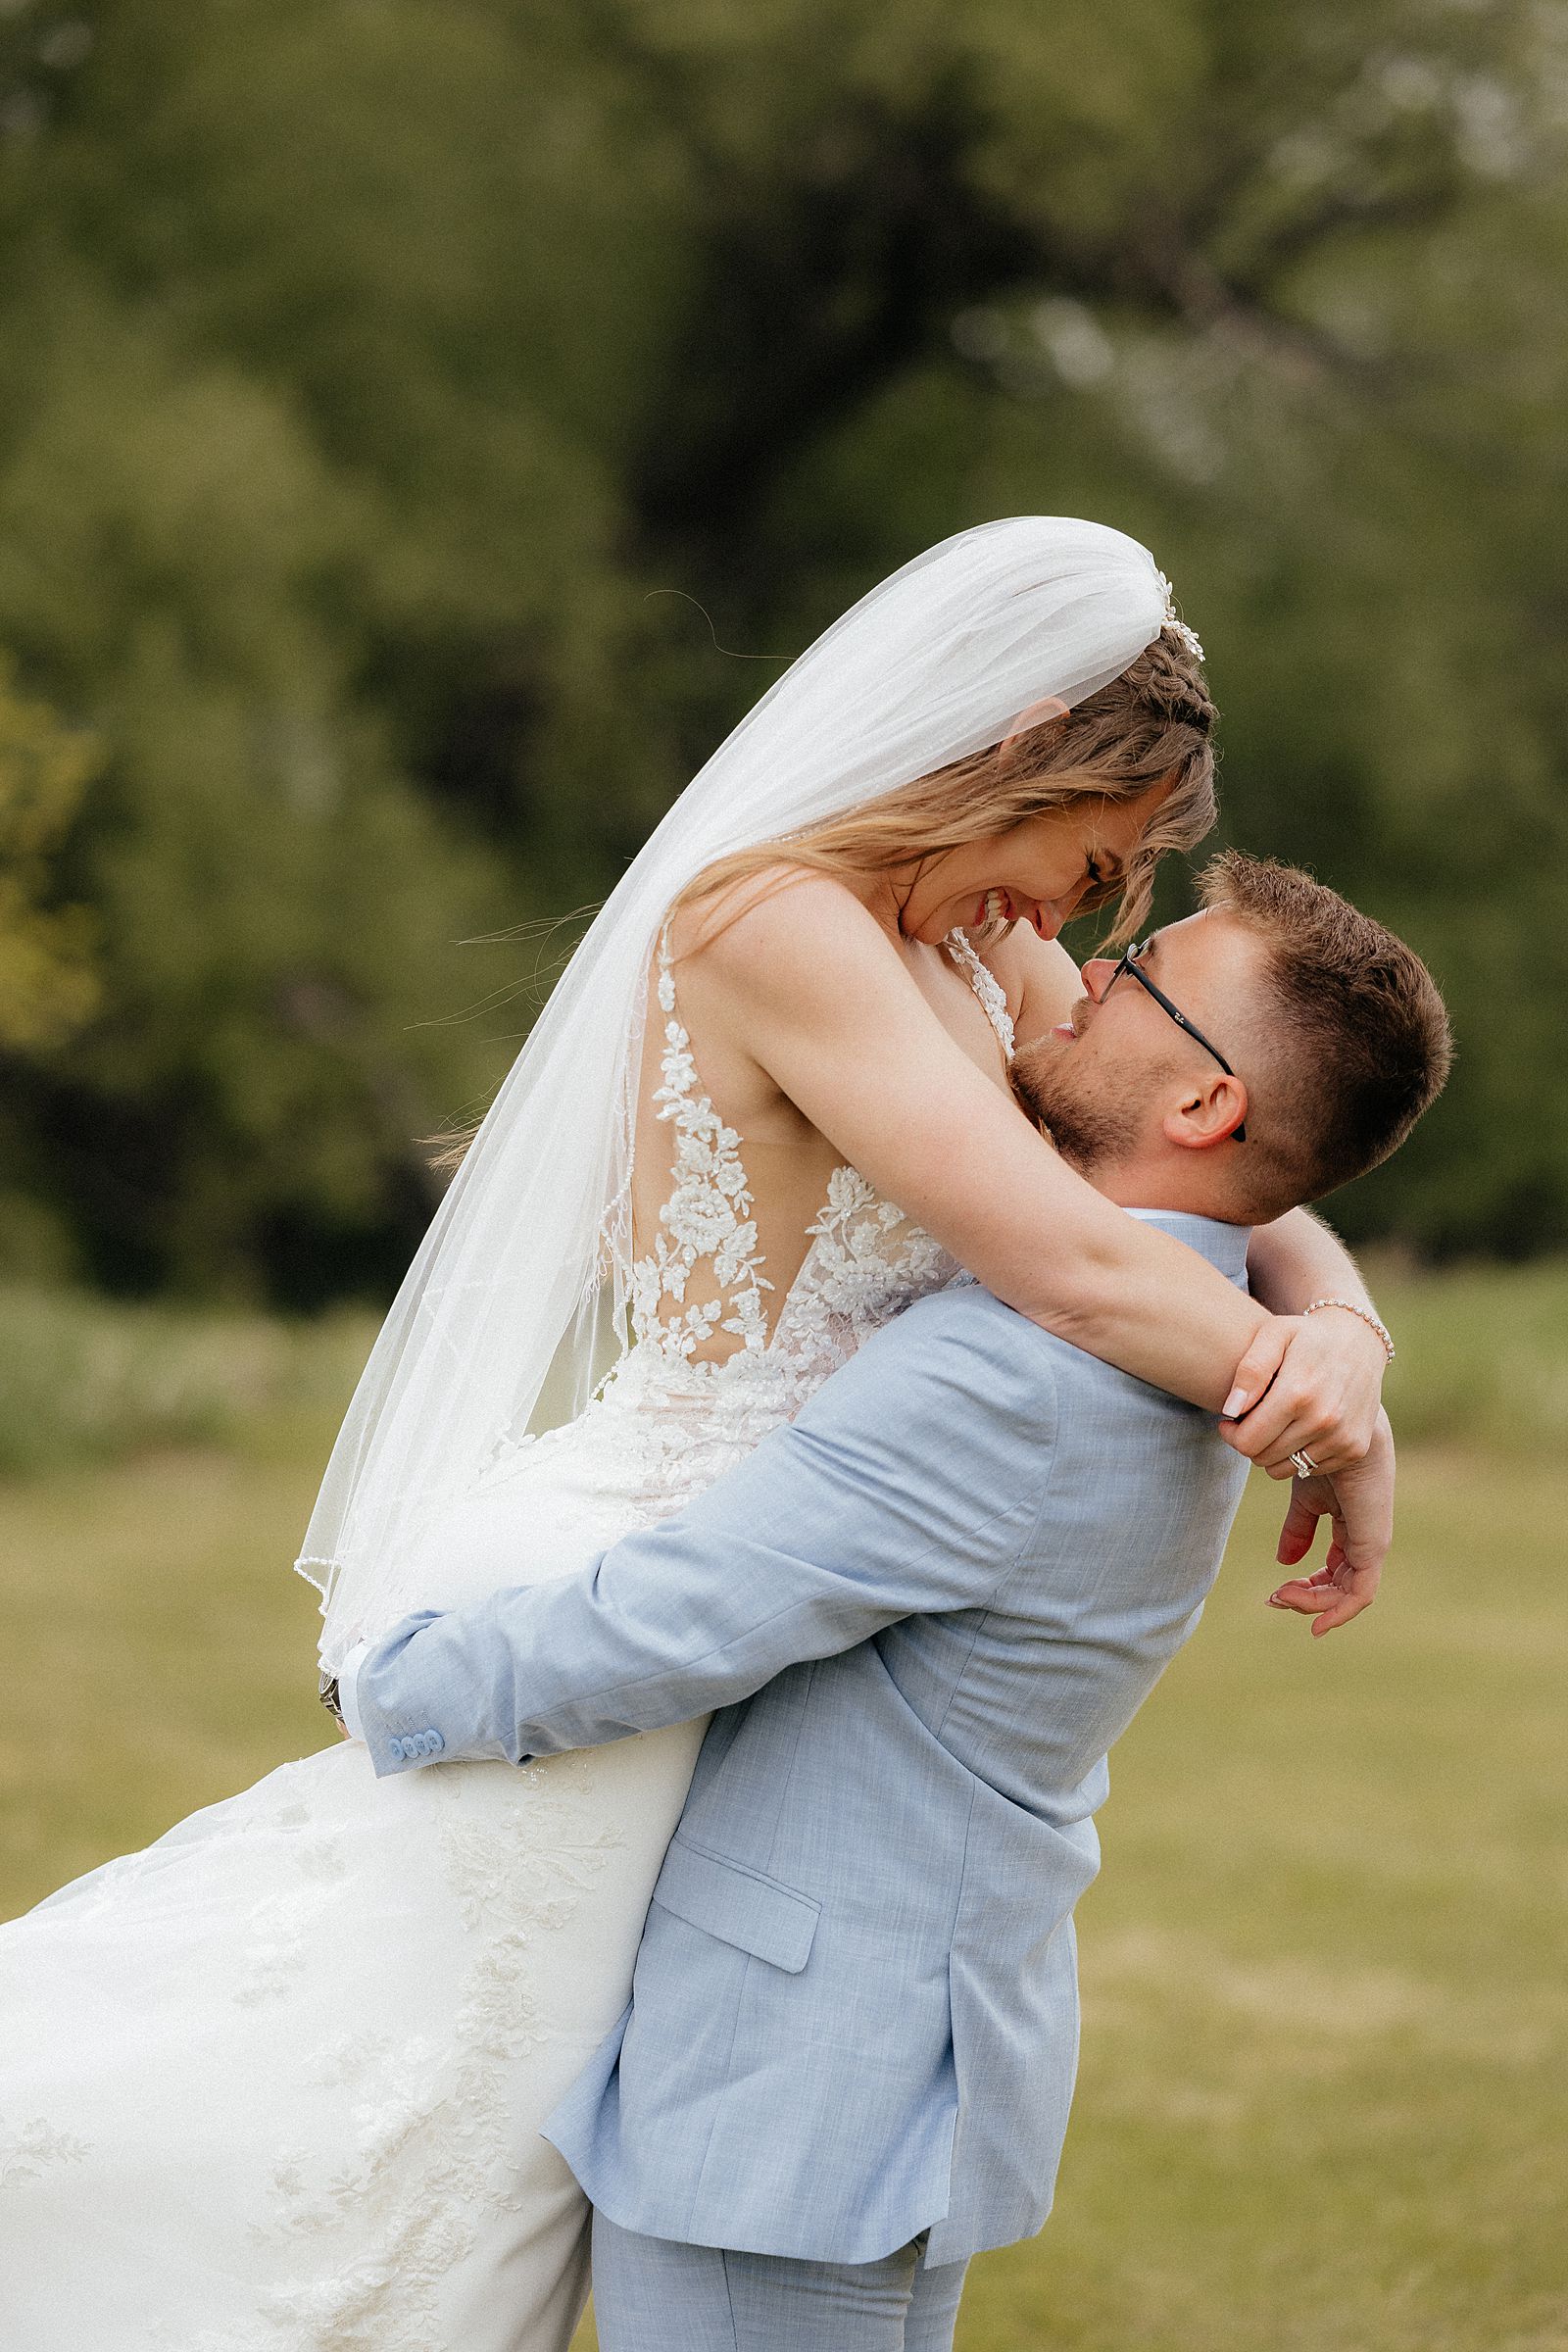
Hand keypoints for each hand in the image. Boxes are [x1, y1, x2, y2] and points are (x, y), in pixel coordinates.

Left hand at [1220, 1308, 1387, 1478]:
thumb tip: (1231, 1409)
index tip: (1231, 1419)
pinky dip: (1298, 1454)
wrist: (1359, 1341)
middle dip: (1249, 1441)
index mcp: (1298, 1393)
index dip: (1231, 1433)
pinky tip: (1300, 1427)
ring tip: (1274, 1423)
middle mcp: (1323, 1420)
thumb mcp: (1274, 1334)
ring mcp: (1342, 1438)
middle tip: (1252, 1419)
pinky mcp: (1354, 1448)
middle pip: (1263, 1458)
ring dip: (1272, 1451)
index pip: (1248, 1441)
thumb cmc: (1306, 1336)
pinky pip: (1309, 1468)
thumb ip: (1249, 1370)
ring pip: (1284, 1469)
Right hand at [1265, 1407, 1394, 1636]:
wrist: (1334, 1429)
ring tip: (1281, 1597)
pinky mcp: (1373, 1546)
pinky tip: (1316, 1621)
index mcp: (1353, 1529)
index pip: (1335, 1571)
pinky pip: (1360, 1594)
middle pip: (1340, 1587)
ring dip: (1313, 1604)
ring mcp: (1372, 1545)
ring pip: (1348, 1595)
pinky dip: (1339, 1611)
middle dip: (1306, 1599)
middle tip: (1274, 1598)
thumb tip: (1285, 1561)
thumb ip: (1297, 1530)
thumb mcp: (1304, 1499)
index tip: (1275, 1593)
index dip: (1307, 1588)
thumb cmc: (1320, 1454)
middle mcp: (1366, 1541)